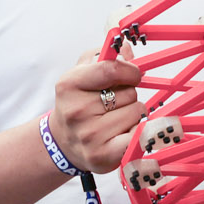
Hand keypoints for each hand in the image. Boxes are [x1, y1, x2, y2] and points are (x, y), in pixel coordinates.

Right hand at [50, 51, 144, 172]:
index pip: (112, 69)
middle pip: (130, 93)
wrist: (64, 142)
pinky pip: (139, 136)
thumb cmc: (79, 102)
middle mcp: (76, 111)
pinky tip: (122, 134)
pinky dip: (137, 133)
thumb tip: (128, 47)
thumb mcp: (83, 72)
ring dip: (133, 114)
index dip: (130, 71)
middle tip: (113, 104)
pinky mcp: (102, 156)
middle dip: (129, 95)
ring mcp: (89, 136)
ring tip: (114, 120)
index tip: (132, 75)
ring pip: (137, 113)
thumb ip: (107, 56)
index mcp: (69, 84)